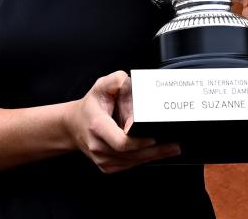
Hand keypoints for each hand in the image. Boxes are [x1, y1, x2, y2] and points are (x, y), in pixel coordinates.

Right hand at [65, 71, 181, 172]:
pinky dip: (143, 160)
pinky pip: (129, 166)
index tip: (155, 137)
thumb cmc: (90, 106)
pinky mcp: (107, 167)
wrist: (73, 125)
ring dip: (152, 157)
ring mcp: (102, 159)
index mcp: (97, 126)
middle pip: (132, 155)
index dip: (140, 142)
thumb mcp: (100, 86)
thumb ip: (116, 81)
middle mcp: (98, 146)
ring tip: (171, 149)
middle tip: (174, 146)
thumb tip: (132, 83)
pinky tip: (155, 154)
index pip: (122, 142)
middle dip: (155, 151)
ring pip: (132, 163)